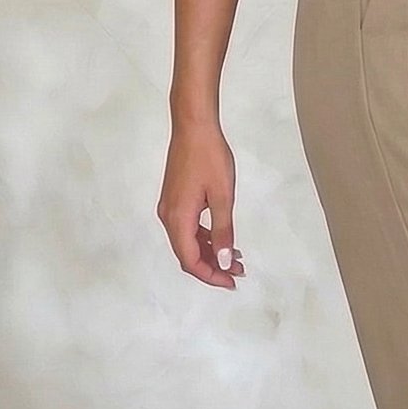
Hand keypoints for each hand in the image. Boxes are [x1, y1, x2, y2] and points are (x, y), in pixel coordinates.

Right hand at [159, 114, 245, 284]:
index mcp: (178, 219)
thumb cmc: (208, 157)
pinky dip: (205, 238)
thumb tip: (225, 261)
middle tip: (238, 271)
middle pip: (187, 255)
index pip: (190, 260)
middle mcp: (169, 217)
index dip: (211, 275)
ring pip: (188, 242)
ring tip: (235, 257)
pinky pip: (188, 228)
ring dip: (210, 252)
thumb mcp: (223, 196)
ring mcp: (170, 208)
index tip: (231, 281)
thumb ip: (224, 231)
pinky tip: (222, 238)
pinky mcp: (175, 200)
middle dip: (213, 266)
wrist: (193, 127)